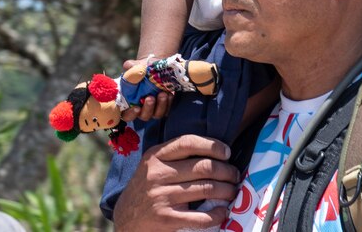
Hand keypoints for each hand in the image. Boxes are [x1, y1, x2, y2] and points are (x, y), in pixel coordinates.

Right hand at [113, 135, 238, 230]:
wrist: (126, 218)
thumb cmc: (145, 189)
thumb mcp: (152, 166)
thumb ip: (174, 157)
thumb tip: (213, 151)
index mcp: (155, 156)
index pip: (188, 142)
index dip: (212, 145)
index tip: (226, 152)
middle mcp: (157, 174)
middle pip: (203, 167)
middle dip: (226, 170)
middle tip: (234, 175)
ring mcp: (161, 197)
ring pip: (206, 189)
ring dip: (227, 190)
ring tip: (232, 191)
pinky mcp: (167, 219)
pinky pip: (201, 217)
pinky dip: (217, 214)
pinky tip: (222, 212)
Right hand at [121, 57, 172, 121]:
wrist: (155, 68)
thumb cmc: (141, 70)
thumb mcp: (135, 67)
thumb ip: (130, 67)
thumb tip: (128, 66)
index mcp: (129, 102)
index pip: (127, 115)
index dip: (131, 114)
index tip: (136, 108)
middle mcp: (141, 109)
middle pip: (144, 116)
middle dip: (148, 108)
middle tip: (150, 98)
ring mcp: (153, 109)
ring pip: (157, 114)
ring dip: (161, 106)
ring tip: (163, 94)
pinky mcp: (164, 106)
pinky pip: (167, 109)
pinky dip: (169, 103)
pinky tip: (169, 94)